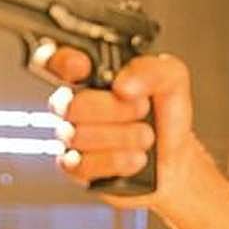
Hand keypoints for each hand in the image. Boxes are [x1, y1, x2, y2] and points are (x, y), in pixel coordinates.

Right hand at [44, 47, 197, 207]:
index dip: (61, 61)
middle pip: (70, 103)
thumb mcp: (172, 81)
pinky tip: (135, 158)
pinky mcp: (77, 168)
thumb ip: (150, 70)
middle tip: (142, 110)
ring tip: (146, 137)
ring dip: (122, 137)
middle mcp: (76, 105)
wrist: (175, 161)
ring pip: (77, 136)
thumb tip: (122, 83)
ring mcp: (73, 137)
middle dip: (114, 109)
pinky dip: (116, 161)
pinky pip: (82, 165)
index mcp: (92, 77)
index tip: (84, 67)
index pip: (53, 60)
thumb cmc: (165, 118)